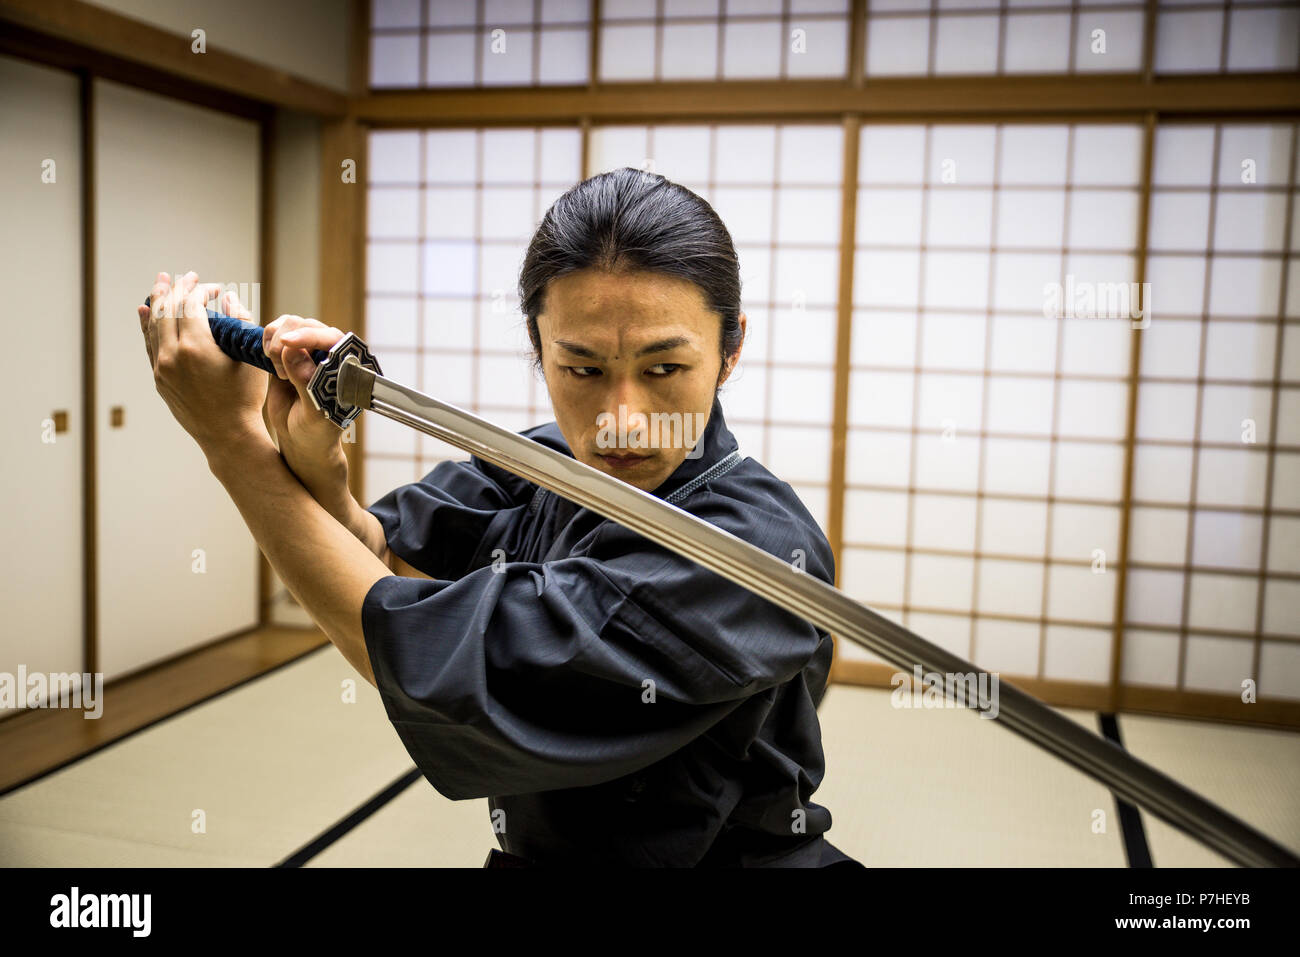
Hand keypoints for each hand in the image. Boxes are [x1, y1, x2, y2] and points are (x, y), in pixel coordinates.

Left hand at [137, 271, 267, 457]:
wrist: (228, 435)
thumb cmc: (245, 397)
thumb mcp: (249, 357)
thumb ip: (239, 322)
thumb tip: (227, 298)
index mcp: (196, 347)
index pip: (191, 304)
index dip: (201, 290)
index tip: (215, 286)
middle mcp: (172, 355)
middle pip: (168, 310)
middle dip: (177, 289)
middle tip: (185, 276)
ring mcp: (162, 368)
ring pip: (153, 325)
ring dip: (157, 301)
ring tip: (160, 283)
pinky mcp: (159, 378)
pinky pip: (149, 344)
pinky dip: (146, 324)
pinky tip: (144, 311)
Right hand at [236, 302, 347, 481]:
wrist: (301, 439)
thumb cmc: (317, 430)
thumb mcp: (314, 412)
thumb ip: (306, 382)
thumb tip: (292, 350)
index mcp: (346, 365)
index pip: (332, 338)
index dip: (310, 336)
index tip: (288, 343)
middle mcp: (329, 353)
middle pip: (307, 325)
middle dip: (288, 341)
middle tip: (281, 372)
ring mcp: (307, 350)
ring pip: (289, 324)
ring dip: (276, 341)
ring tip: (280, 373)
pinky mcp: (287, 353)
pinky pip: (275, 333)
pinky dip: (267, 341)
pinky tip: (270, 361)